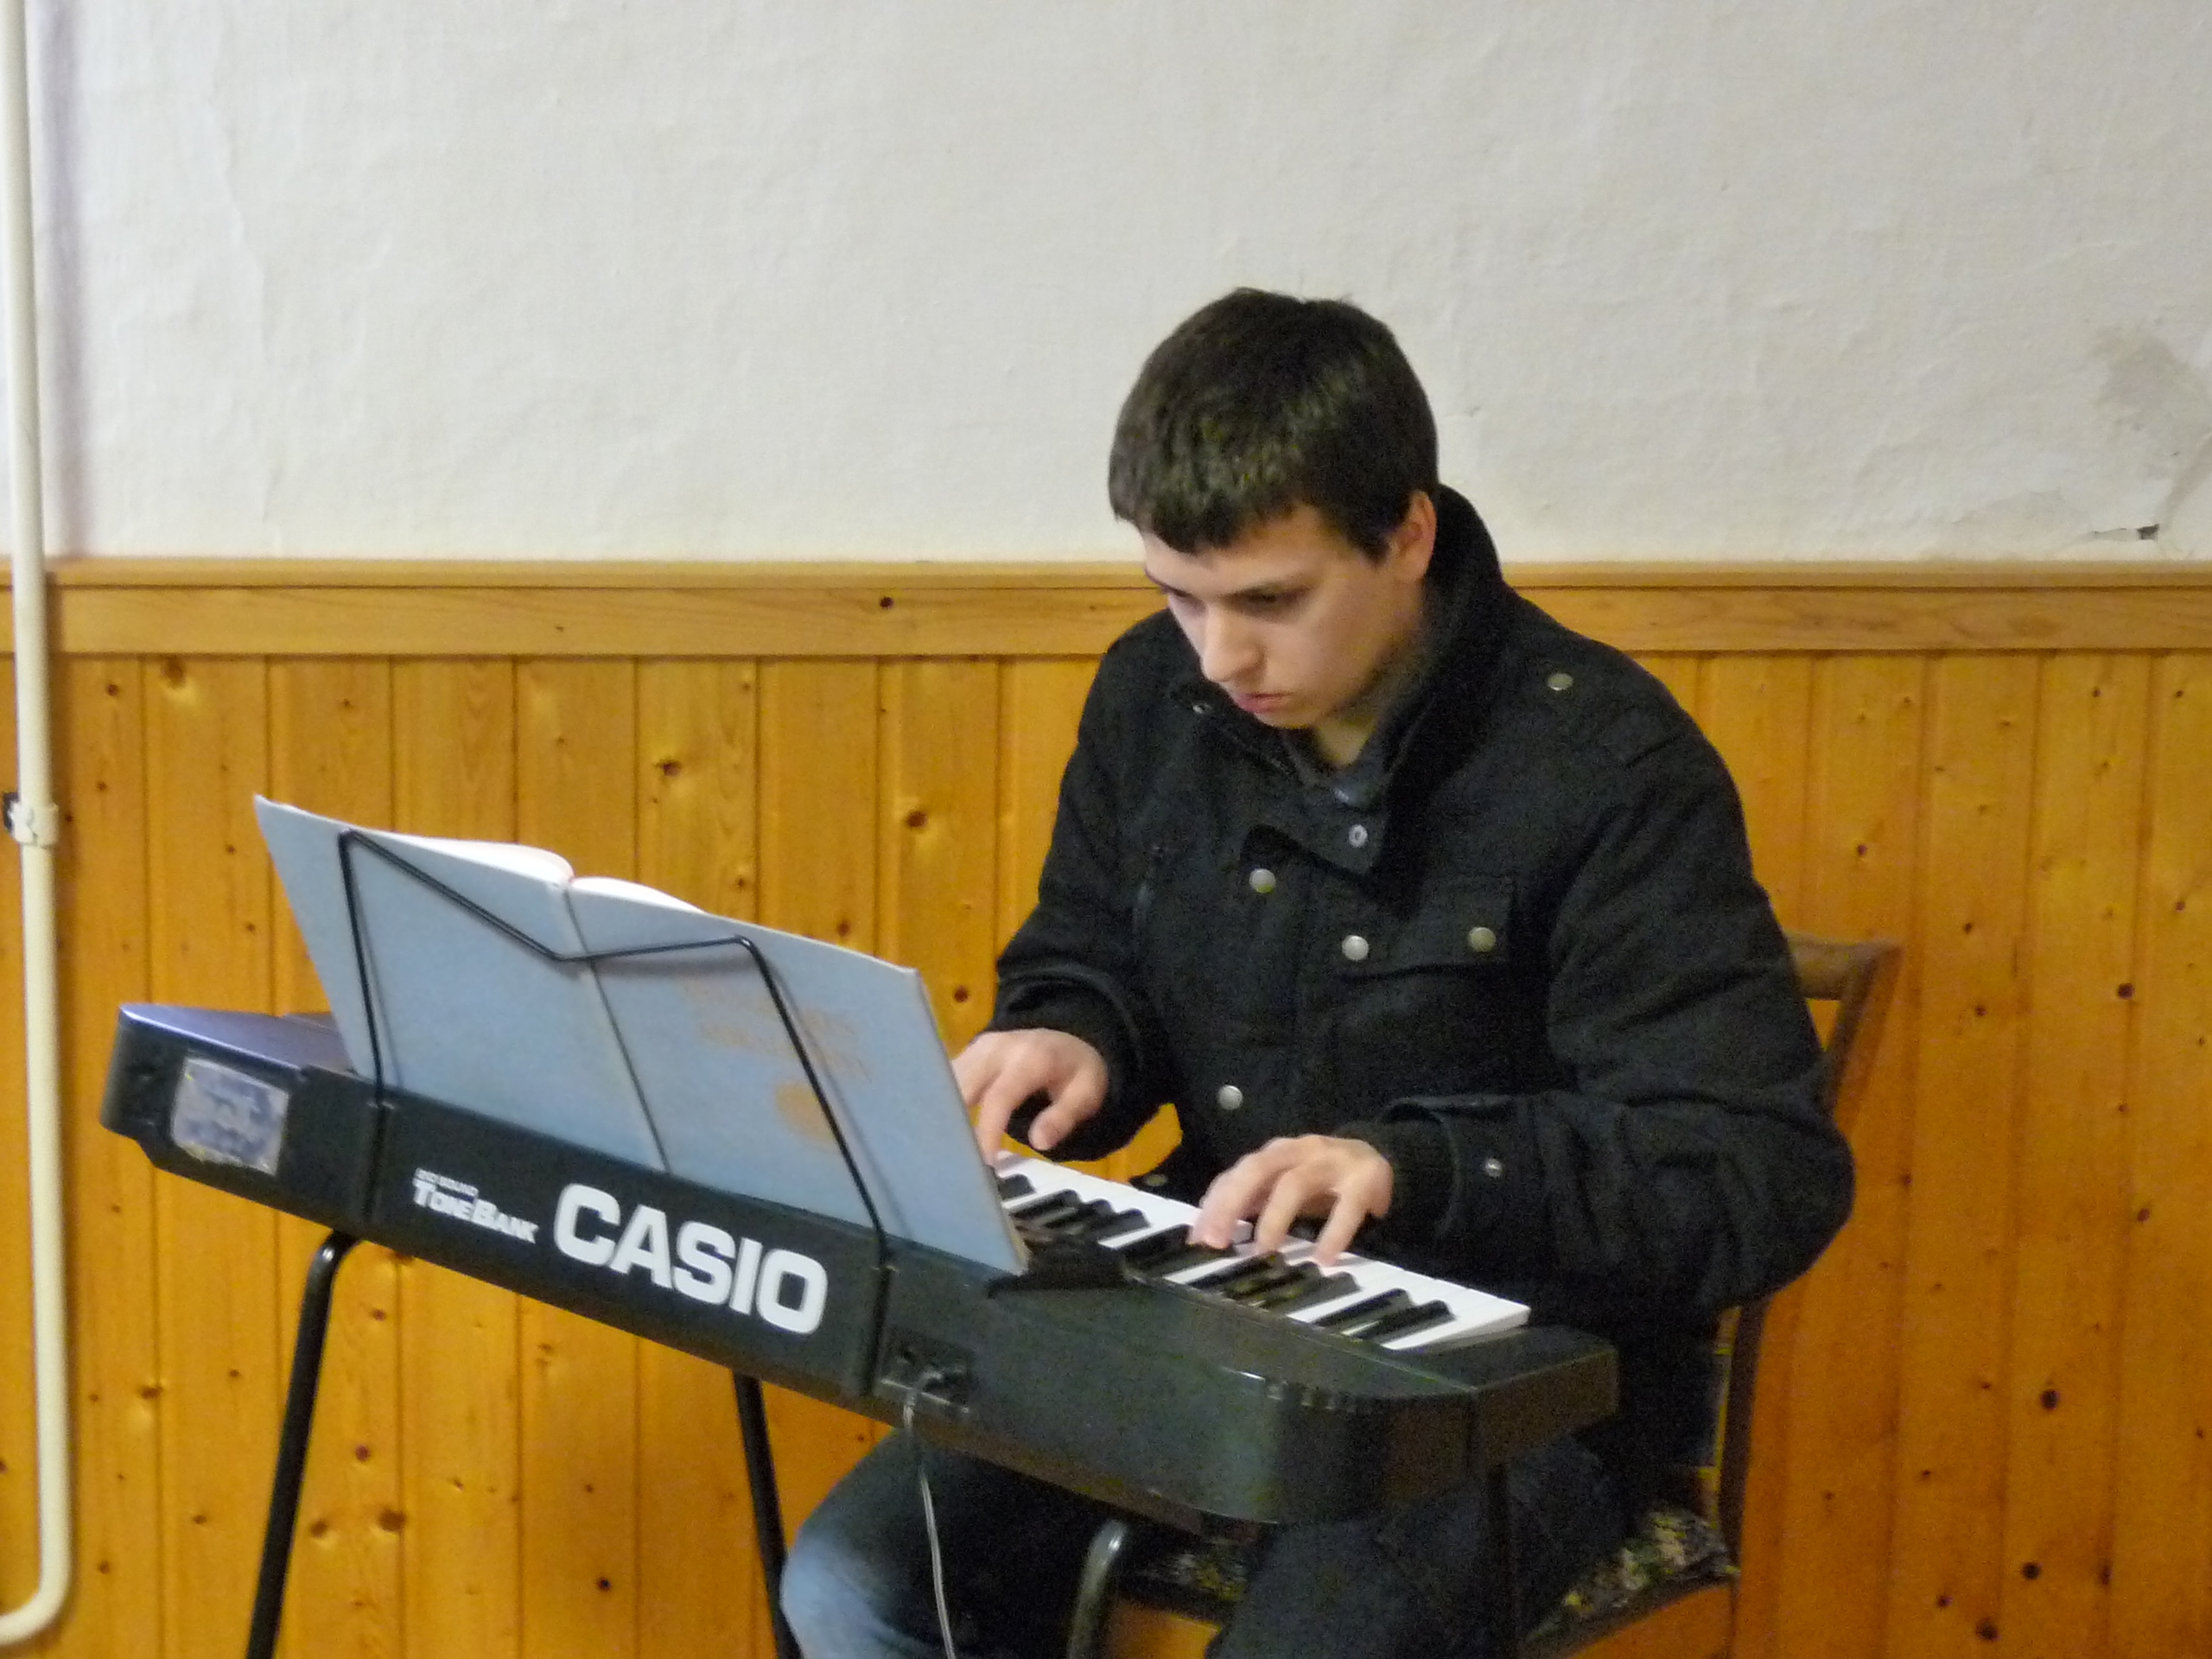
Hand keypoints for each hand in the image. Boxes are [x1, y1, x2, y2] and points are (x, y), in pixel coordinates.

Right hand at [954, 1028, 1108, 1159]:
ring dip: (943, 1113)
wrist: (1070, 1042)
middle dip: (954, 1123)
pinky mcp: (969, 1052)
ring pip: (949, 1080)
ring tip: (943, 1149)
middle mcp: (999, 1047)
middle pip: (963, 1085)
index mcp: (1031, 1057)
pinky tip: (942, 1130)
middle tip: (953, 1160)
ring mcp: (980, 1046)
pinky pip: (948, 1077)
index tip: (984, 1161)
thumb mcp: (1086, 1095)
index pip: (999, 1096)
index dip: (988, 1130)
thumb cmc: (1077, 1074)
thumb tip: (1039, 1142)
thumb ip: (1063, 1117)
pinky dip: (942, 1103)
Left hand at [1190, 1135, 1393, 1264]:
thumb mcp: (1283, 1183)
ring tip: (1263, 1250)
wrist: (1380, 1156)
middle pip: (1256, 1170)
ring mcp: (1331, 1162)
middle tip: (1218, 1242)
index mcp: (1274, 1154)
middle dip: (1232, 1204)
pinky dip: (1333, 1233)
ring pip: (1294, 1184)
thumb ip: (1252, 1200)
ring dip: (1274, 1218)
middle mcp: (1297, 1151)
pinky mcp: (1364, 1179)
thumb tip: (1209, 1227)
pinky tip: (1323, 1258)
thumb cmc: (1321, 1177)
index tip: (1197, 1239)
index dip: (1213, 1205)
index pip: (1235, 1175)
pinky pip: (1347, 1207)